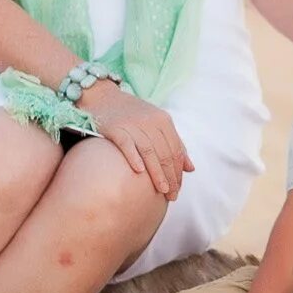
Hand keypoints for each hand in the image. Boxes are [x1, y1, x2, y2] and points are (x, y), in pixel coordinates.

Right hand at [90, 86, 191, 201]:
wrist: (101, 96)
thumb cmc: (131, 114)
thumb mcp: (156, 123)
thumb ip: (174, 143)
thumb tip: (191, 168)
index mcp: (163, 120)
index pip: (176, 151)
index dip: (179, 172)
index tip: (178, 188)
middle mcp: (151, 122)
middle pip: (165, 153)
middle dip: (171, 176)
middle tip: (172, 196)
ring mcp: (133, 125)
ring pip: (150, 151)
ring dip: (158, 173)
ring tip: (162, 190)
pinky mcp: (115, 128)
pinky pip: (127, 145)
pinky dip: (134, 157)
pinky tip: (139, 172)